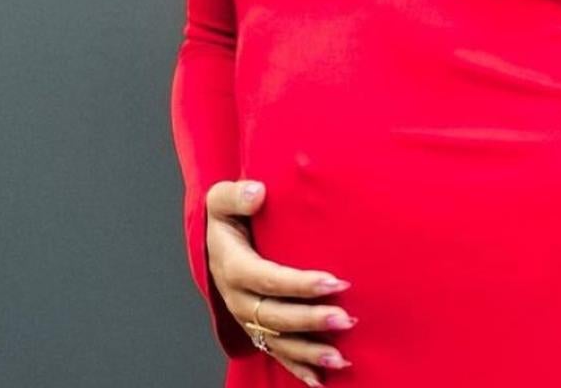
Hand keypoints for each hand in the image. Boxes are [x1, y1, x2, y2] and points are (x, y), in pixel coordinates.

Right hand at [205, 179, 355, 384]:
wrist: (214, 240)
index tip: (334, 282)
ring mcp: (248, 318)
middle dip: (312, 320)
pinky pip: (276, 353)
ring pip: (278, 342)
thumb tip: (258, 192)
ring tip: (341, 357)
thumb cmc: (227, 216)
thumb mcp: (221, 198)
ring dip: (309, 351)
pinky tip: (321, 380)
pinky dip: (298, 368)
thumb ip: (236, 194)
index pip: (269, 279)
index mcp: (233, 267)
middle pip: (277, 316)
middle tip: (346, 319)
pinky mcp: (257, 329)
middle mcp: (240, 299)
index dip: (300, 284)